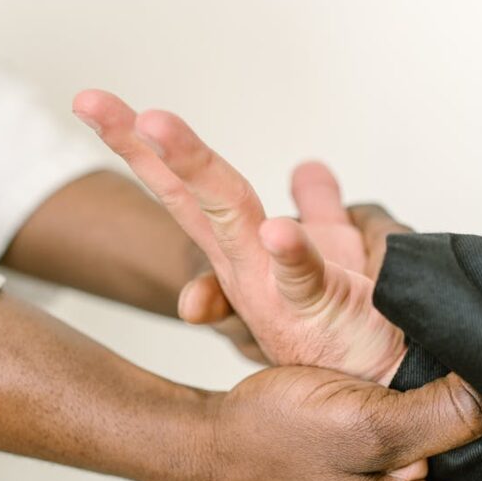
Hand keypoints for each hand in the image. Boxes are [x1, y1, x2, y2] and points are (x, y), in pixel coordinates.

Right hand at [73, 91, 405, 382]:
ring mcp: (274, 289)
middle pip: (186, 194)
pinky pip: (302, 277)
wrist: (392, 379)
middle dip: (137, 146)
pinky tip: (277, 230)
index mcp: (245, 250)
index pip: (189, 186)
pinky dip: (289, 253)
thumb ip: (319, 210)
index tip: (90, 102)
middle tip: (89, 101)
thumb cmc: (360, 326)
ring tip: (156, 123)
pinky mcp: (318, 311)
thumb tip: (307, 171)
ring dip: (193, 167)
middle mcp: (246, 268)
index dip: (141, 145)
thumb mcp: (334, 255)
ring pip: (228, 218)